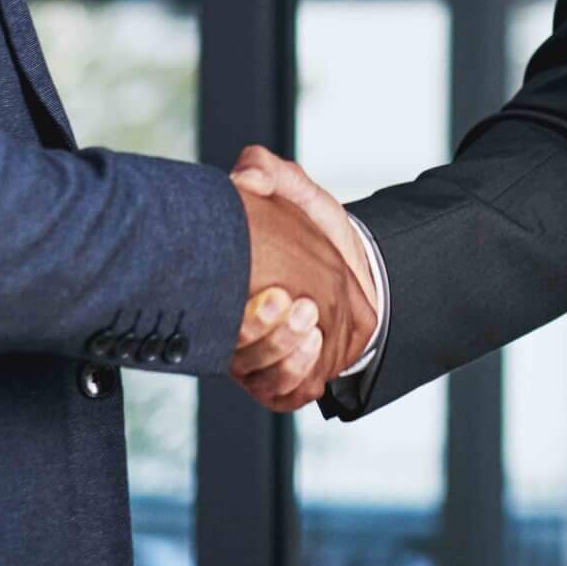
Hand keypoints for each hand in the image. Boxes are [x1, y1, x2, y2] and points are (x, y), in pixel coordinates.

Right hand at [230, 146, 375, 412]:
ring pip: (258, 373)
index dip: (223, 308)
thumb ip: (270, 172)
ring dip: (281, 349)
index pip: (203, 311)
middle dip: (258, 330)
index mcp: (224, 291)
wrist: (363, 270)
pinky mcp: (289, 380)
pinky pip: (284, 393)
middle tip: (284, 299)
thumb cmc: (318, 234)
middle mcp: (235, 331)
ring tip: (310, 318)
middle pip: (232, 350)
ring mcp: (261, 359)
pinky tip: (313, 344)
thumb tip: (246, 176)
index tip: (262, 287)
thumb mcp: (298, 195)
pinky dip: (296, 373)